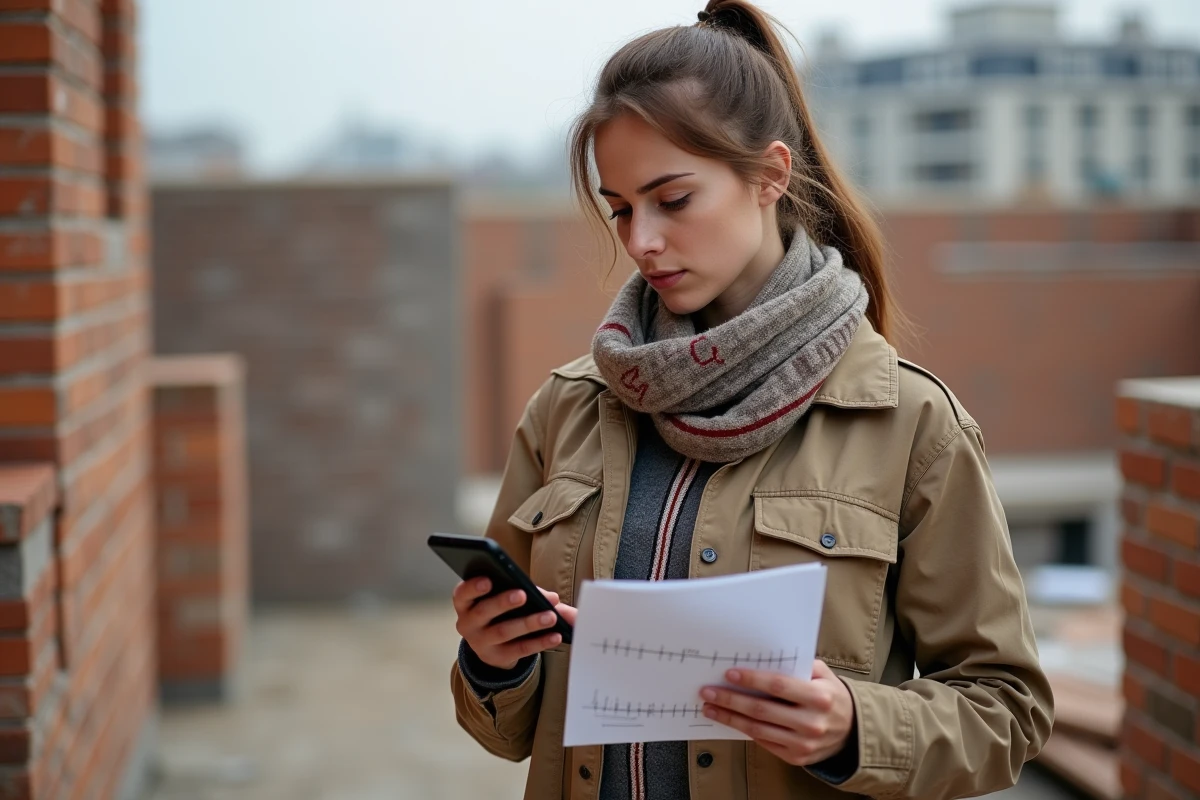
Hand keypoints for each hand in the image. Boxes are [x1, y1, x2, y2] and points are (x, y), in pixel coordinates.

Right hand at [452, 578, 577, 670]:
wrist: (493, 644)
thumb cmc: (499, 611)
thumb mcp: (505, 597)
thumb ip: (528, 592)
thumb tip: (552, 598)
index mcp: (466, 603)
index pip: (462, 594)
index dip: (473, 587)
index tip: (488, 580)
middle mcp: (468, 624)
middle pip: (483, 612)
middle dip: (503, 603)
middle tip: (522, 595)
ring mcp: (481, 643)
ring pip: (503, 632)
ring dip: (528, 623)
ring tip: (550, 617)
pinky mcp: (497, 658)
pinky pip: (519, 649)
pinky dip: (539, 642)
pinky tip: (555, 635)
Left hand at [700, 659, 855, 766]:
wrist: (851, 731)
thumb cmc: (831, 695)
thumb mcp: (823, 674)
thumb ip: (798, 664)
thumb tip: (764, 656)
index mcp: (819, 697)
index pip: (779, 686)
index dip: (752, 680)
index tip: (729, 674)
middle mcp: (811, 722)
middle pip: (762, 710)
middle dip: (731, 700)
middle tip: (708, 691)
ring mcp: (803, 744)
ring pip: (758, 730)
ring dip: (730, 718)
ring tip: (711, 708)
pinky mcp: (796, 758)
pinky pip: (764, 743)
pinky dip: (744, 731)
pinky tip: (730, 720)